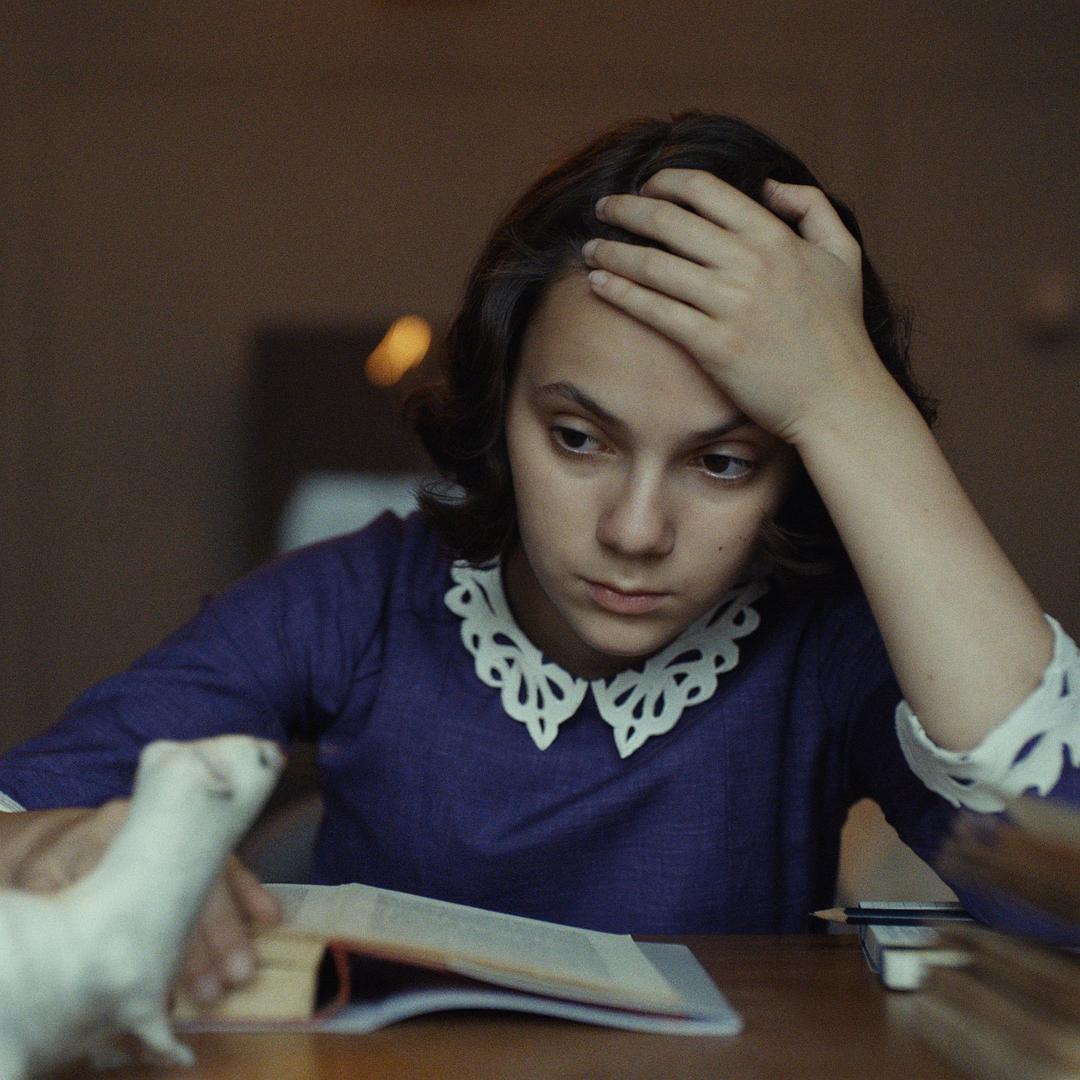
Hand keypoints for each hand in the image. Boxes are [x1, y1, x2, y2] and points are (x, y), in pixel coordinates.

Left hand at [3, 802, 279, 1003]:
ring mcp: (177, 837)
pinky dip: (249, 893)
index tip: (167, 978)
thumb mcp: (42, 882)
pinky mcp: (195, 844)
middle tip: (224, 981)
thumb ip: (65, 907)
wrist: (64, 833)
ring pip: (213, 876)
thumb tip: (101, 959)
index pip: (142, 882)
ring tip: (242, 970)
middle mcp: (151, 831)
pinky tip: (268, 916)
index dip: (158, 932)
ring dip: (232, 927)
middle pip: (188, 882)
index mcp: (106, 835)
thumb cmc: (54, 864)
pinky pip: (228, 864)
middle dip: (210, 937)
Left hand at [583, 169, 885, 443]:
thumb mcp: (843, 255)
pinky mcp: (713, 345)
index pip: (705, 190)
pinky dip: (621, 292)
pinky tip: (597, 283)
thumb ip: (811, 207)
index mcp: (774, 236)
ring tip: (591, 248)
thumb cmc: (840, 331)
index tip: (645, 186)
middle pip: (669, 221)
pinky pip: (655, 310)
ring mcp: (729, 305)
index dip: (666, 182)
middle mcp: (748, 263)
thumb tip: (769, 186)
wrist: (837, 398)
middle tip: (603, 208)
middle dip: (626, 210)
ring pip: (654, 265)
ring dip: (613, 251)